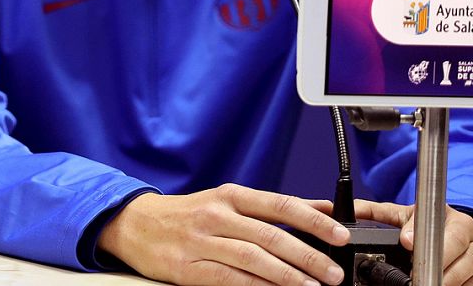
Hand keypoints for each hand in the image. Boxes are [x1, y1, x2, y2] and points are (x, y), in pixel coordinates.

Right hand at [98, 185, 350, 285]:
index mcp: (230, 196)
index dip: (313, 221)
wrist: (133, 223)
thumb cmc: (186, 214)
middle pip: (270, 235)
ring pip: (252, 258)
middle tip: (333, 272)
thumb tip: (321, 207)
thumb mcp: (226, 201)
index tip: (339, 236)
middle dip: (308, 256)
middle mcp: (216, 215)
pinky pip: (228, 278)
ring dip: (287, 275)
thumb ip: (272, 207)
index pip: (280, 205)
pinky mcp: (187, 268)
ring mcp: (200, 242)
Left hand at [355, 200, 472, 285]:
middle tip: (416, 276)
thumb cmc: (434, 228)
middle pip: (455, 256)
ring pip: (465, 275)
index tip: (407, 244)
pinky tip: (444, 285)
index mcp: (452, 219)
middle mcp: (471, 236)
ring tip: (426, 282)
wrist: (469, 239)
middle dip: (434, 269)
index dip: (422, 238)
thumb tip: (348, 208)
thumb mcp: (407, 216)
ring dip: (445, 281)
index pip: (440, 229)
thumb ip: (378, 213)